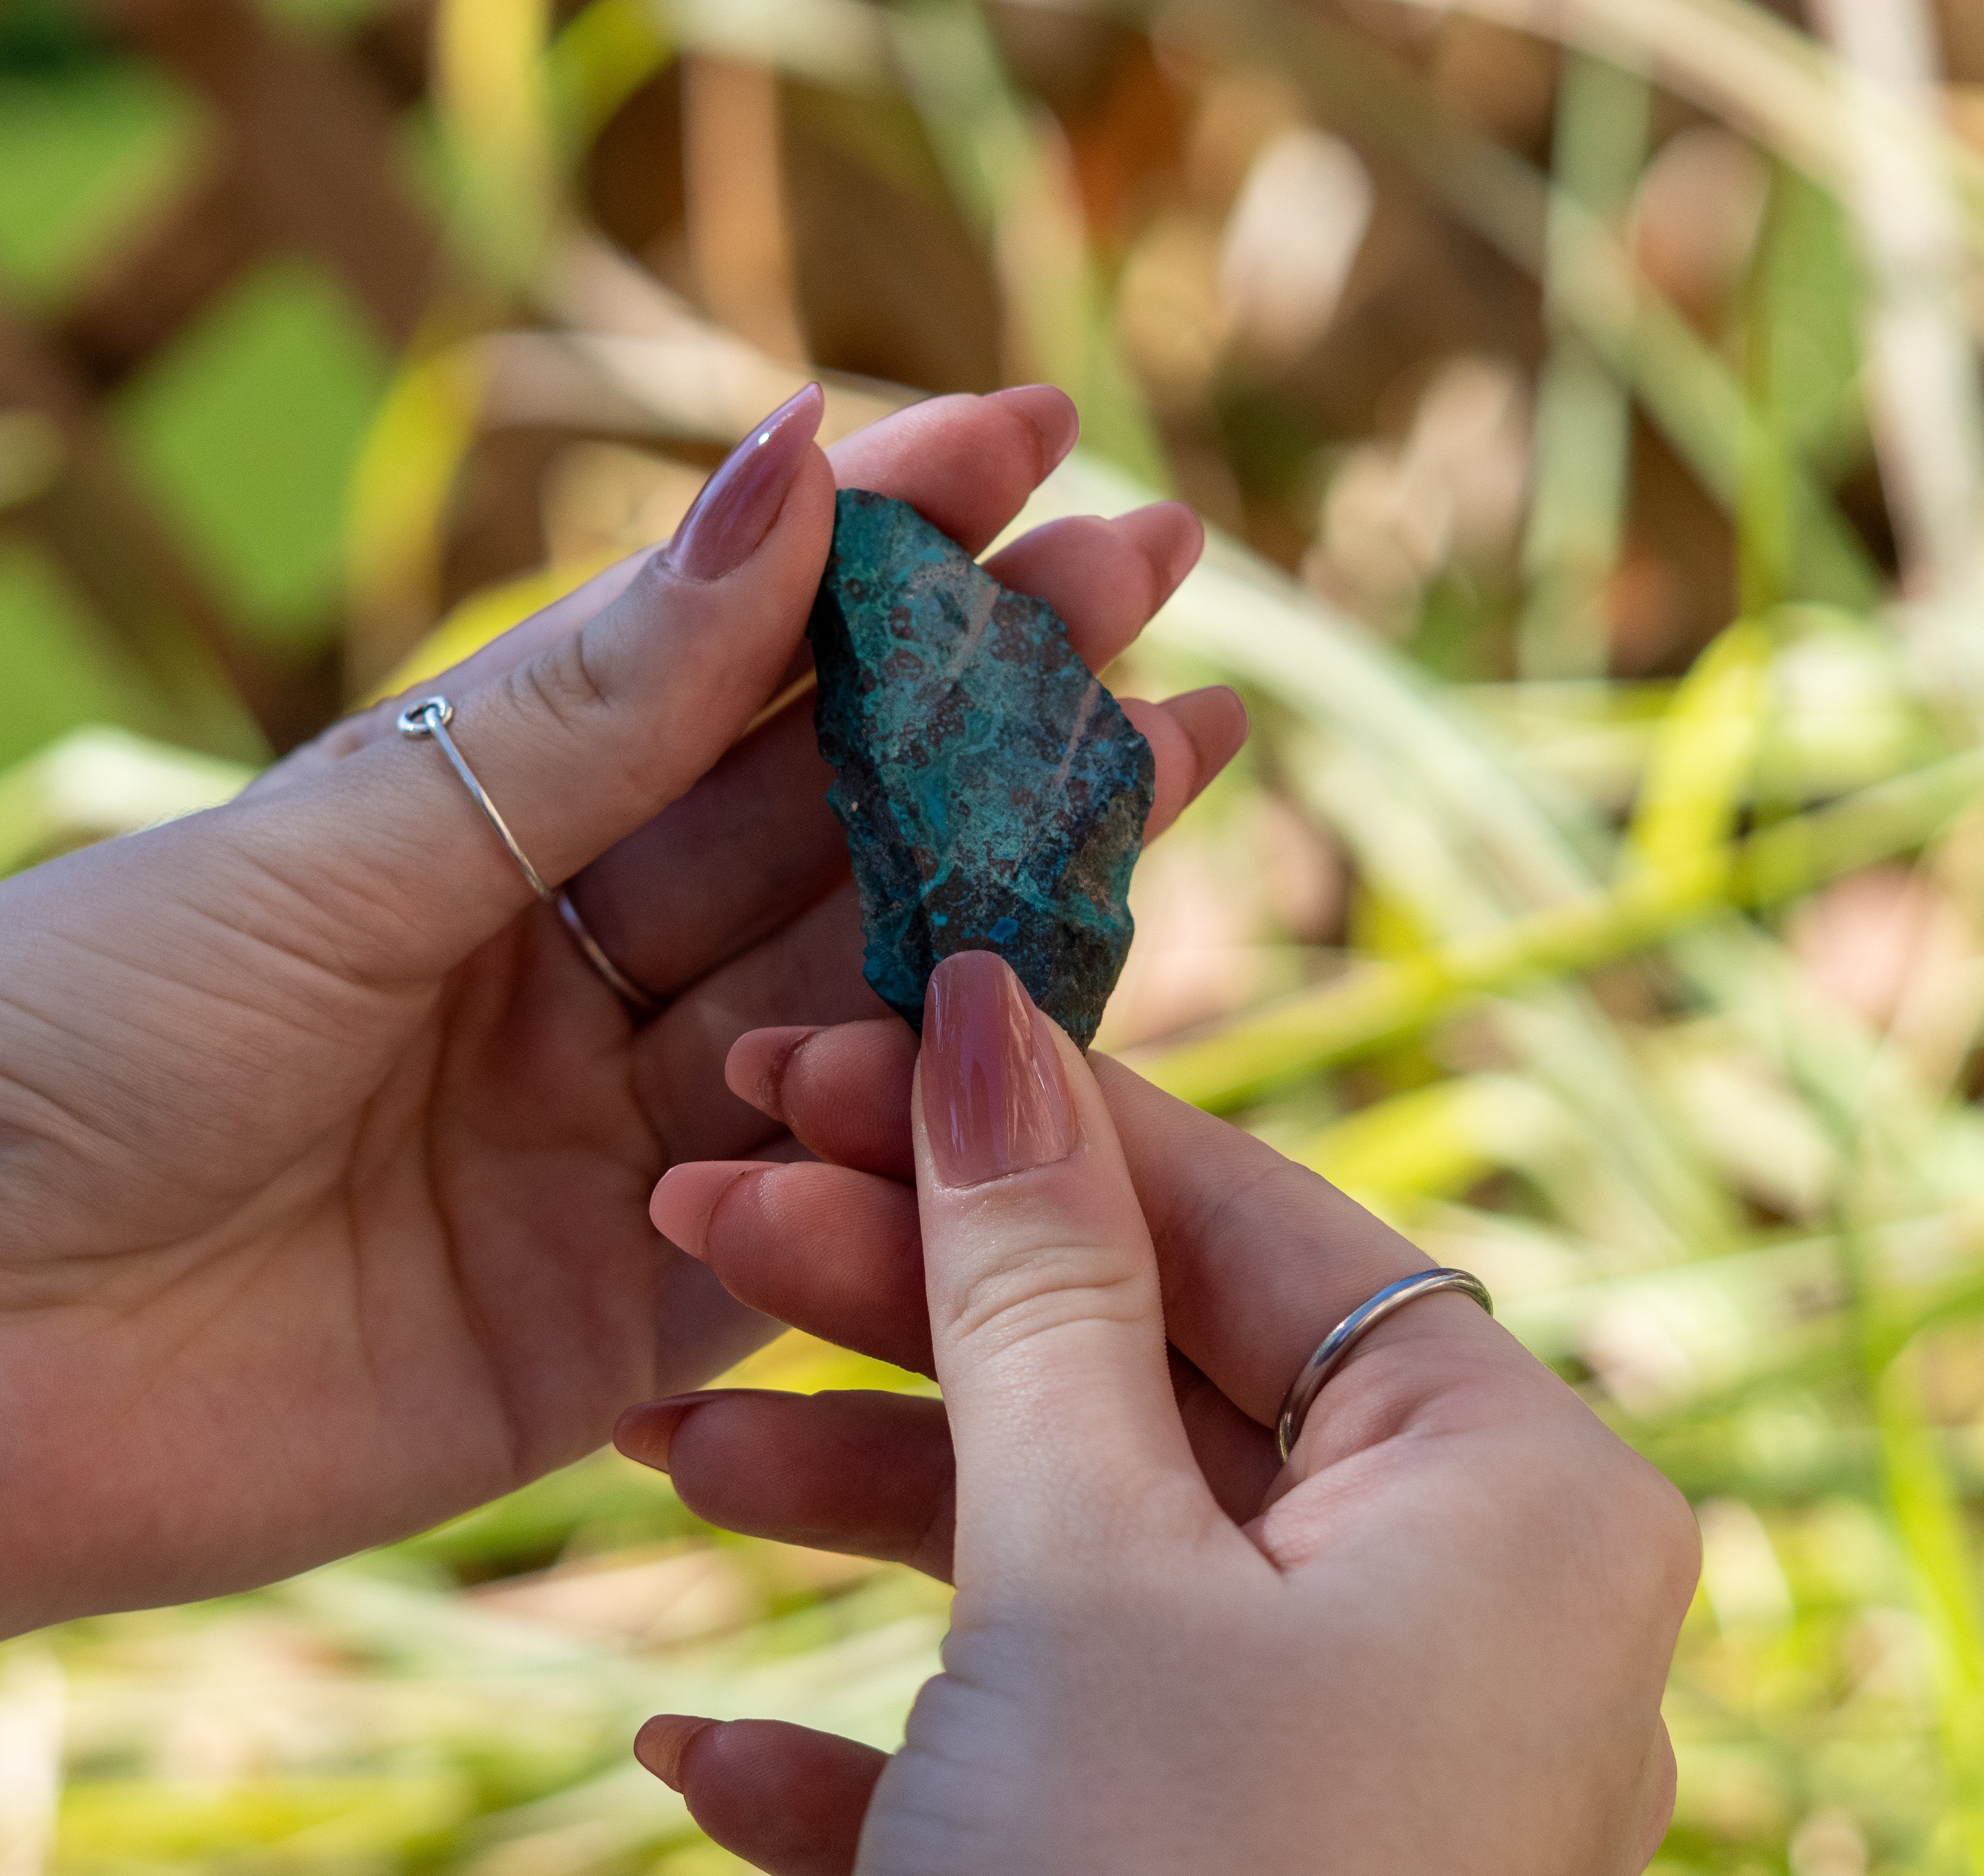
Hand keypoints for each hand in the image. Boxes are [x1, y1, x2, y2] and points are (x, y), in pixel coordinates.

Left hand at [0, 386, 1244, 1631]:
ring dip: (1014, 877)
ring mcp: (615, 1121)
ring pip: (858, 980)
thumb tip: (785, 464)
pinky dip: (929, 1113)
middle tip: (1159, 569)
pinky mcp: (632, 1289)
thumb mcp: (340, 850)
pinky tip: (1060, 1011)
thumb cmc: (57, 1054)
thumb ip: (591, 703)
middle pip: (823, 805)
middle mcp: (568, 954)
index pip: (725, 651)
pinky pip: (819, 1192)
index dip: (880, 536)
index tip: (1034, 432)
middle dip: (993, 683)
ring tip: (1178, 750)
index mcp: (478, 815)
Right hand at [620, 952, 1697, 1875]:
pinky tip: (708, 1751)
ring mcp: (1325, 1753)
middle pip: (1137, 1365)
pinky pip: (1041, 1748)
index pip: (1234, 1215)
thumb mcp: (1084, 1564)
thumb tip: (987, 1017)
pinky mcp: (1199, 1875)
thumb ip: (1035, 1278)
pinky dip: (882, 1743)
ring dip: (853, 1496)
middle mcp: (1446, 1605)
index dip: (1022, 1117)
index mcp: (1502, 1493)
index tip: (842, 1045)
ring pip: (1071, 1544)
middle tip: (702, 1201)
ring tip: (659, 1437)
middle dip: (902, 1292)